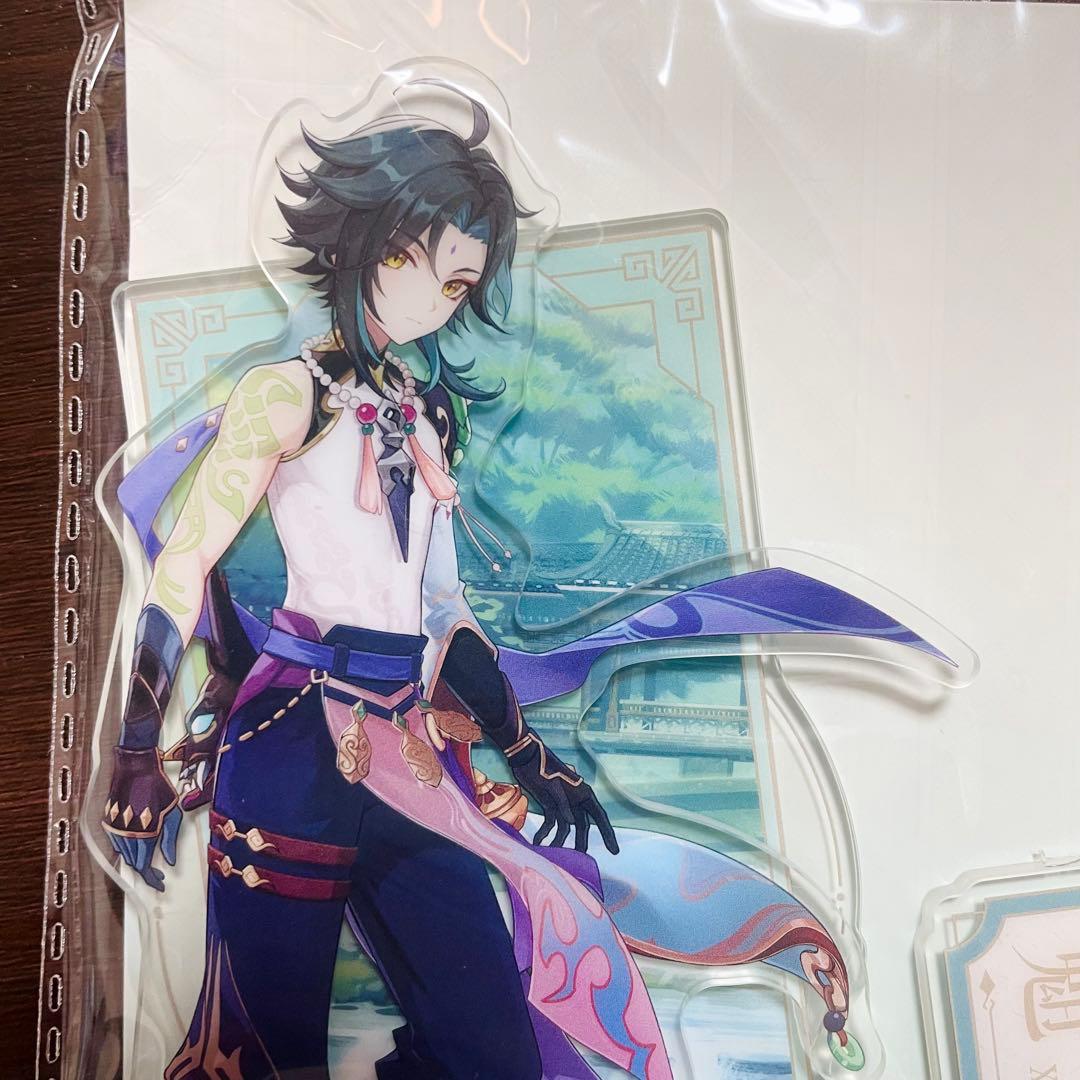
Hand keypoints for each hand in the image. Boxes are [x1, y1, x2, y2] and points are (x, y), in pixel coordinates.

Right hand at [102, 747, 182, 890]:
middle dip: (146, 872)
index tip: (160, 884)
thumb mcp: (172, 813)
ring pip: (124, 855)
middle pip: (133, 863)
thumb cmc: (158, 787)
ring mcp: (114, 829)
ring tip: (151, 862)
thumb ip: (170, 839)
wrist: (135, 768)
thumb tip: (169, 862)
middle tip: (159, 875)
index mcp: (142, 835)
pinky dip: (128, 850)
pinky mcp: (109, 822)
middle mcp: (125, 835)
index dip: (152, 879)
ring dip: (136, 861)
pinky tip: (139, 847)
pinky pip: (118, 843)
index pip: (144, 867)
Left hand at [509, 738, 618, 854]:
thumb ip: (562, 803)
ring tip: (552, 853)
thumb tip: (572, 823)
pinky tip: (538, 841)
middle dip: (581, 843)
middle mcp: (575, 799)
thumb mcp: (553, 784)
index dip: (607, 834)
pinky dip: (545, 832)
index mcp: (582, 792)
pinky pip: (551, 822)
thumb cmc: (542, 765)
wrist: (524, 756)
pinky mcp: (548, 804)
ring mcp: (562, 803)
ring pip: (566, 827)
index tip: (614, 851)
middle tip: (580, 862)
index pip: (599, 816)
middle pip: (583, 826)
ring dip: (559, 840)